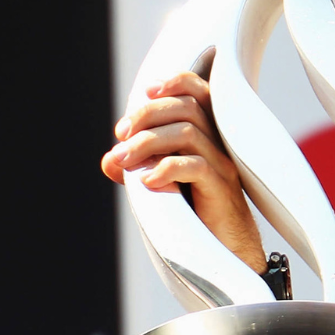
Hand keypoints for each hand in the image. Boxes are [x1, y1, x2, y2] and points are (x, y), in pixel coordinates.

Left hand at [102, 71, 267, 275]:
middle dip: (147, 116)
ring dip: (147, 142)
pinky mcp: (221, 189)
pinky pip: (195, 167)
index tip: (144, 94)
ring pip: (187, 134)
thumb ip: (136, 169)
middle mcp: (218, 144)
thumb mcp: (158, 185)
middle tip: (120, 136)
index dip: (174, 84)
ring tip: (122, 160)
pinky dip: (166, 169)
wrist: (225, 251)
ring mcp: (222, 165)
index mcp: (207, 136)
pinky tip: (146, 182)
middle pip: (187, 108)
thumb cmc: (192, 214)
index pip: (198, 93)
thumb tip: (108, 160)